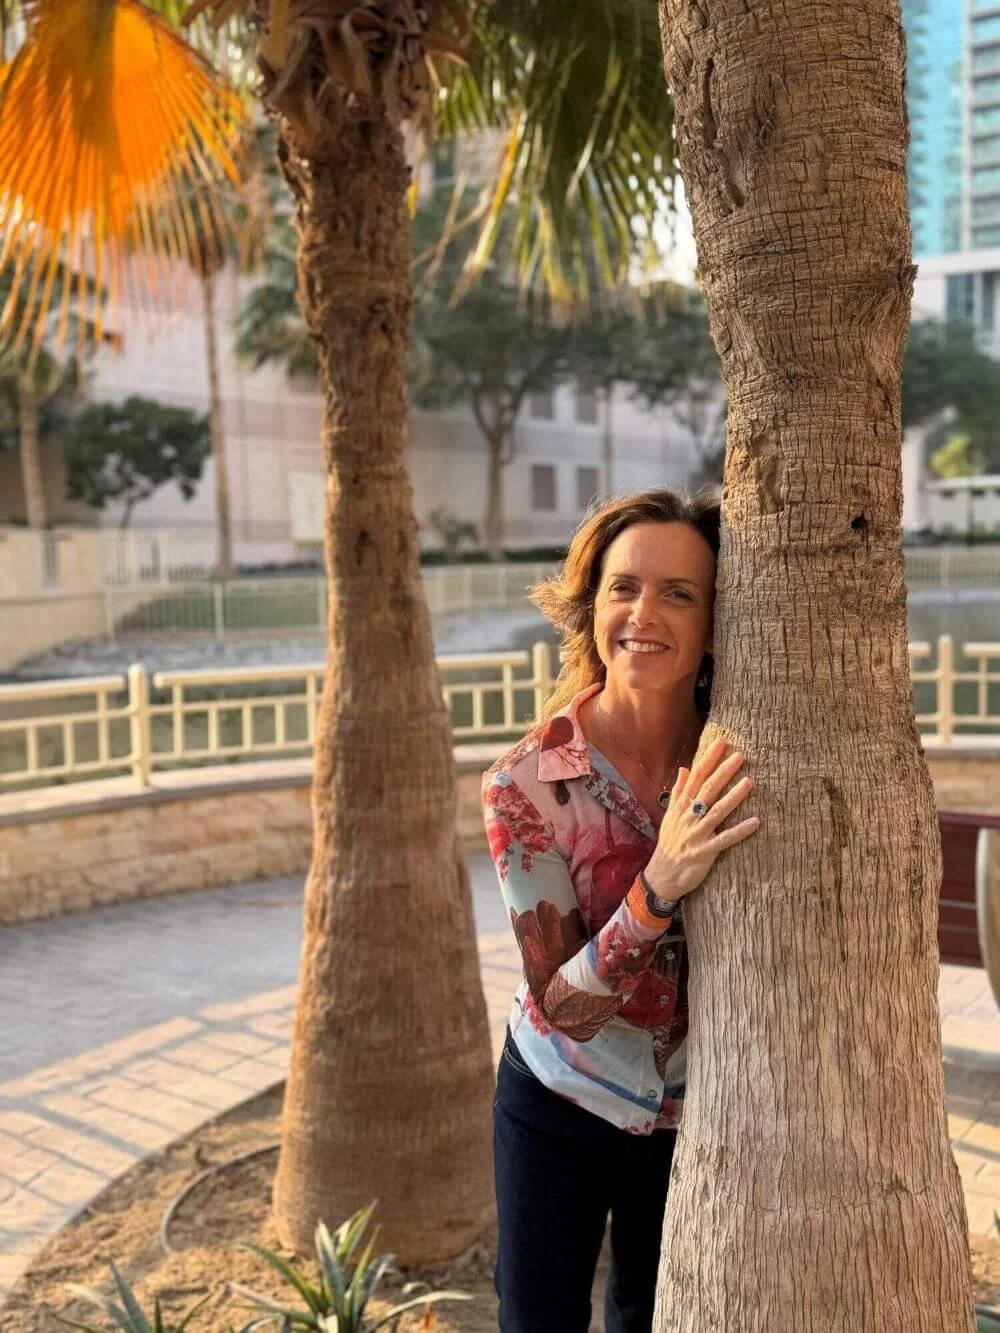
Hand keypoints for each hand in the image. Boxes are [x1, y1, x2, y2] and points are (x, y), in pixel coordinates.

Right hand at [643, 737, 759, 902]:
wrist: (662, 875)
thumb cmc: (669, 843)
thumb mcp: (670, 815)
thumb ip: (678, 791)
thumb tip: (684, 769)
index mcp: (681, 806)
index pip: (696, 777)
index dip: (709, 759)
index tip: (722, 743)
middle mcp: (688, 817)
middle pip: (708, 790)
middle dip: (724, 772)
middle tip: (740, 756)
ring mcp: (697, 834)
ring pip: (717, 812)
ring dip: (734, 797)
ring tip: (750, 782)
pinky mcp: (705, 852)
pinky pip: (724, 840)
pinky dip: (740, 831)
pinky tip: (756, 822)